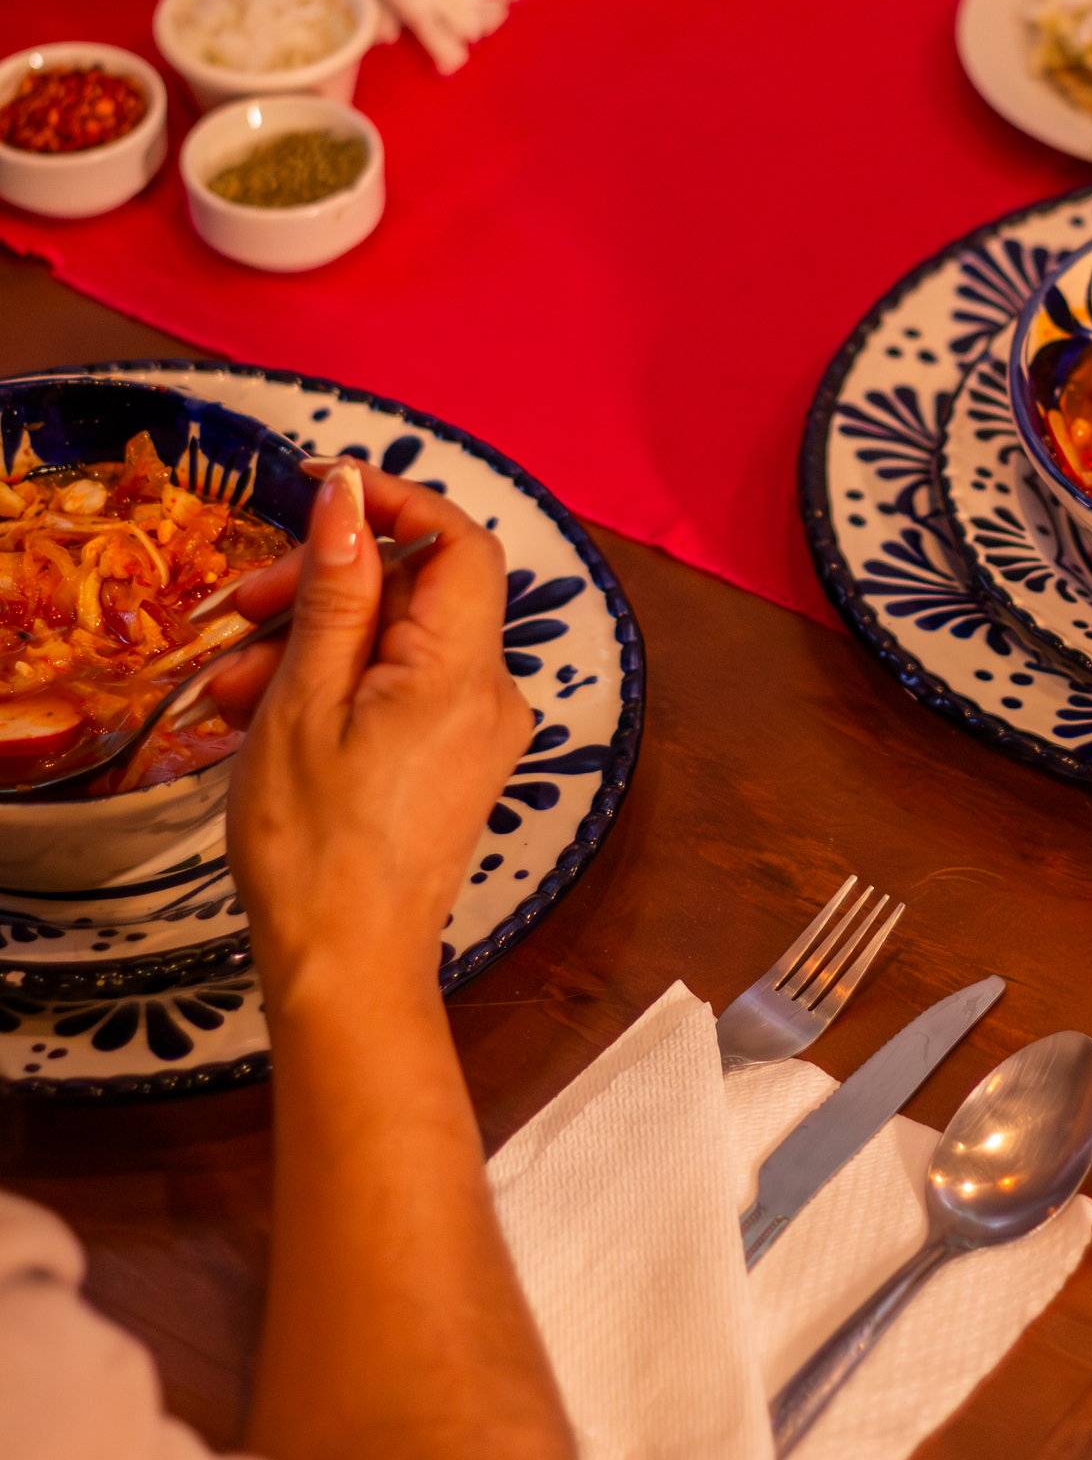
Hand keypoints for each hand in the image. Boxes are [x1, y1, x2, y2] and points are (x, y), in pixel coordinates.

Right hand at [224, 460, 530, 1000]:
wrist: (345, 969)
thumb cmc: (315, 845)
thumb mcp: (305, 700)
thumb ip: (335, 589)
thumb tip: (348, 492)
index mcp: (464, 672)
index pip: (458, 542)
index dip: (395, 502)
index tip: (322, 489)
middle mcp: (492, 695)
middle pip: (418, 592)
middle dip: (328, 585)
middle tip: (242, 606)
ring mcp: (479, 732)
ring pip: (397, 644)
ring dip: (315, 642)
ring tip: (232, 684)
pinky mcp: (457, 762)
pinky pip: (401, 691)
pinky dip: (338, 686)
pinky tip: (265, 713)